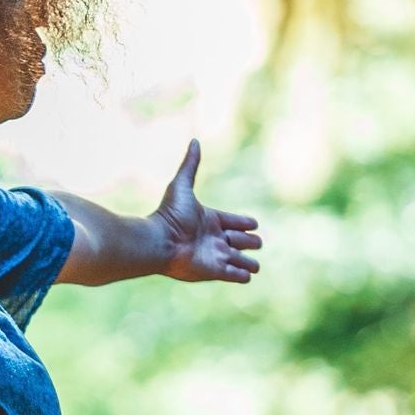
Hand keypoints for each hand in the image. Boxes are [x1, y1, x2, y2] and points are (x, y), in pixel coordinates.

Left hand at [155, 140, 259, 284]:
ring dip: (247, 262)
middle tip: (256, 242)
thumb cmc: (169, 215)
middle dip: (250, 242)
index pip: (233, 221)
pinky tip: (247, 274)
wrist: (159, 241)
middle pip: (239, 241)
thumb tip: (194, 140)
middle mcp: (213, 238)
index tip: (253, 224)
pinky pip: (232, 275)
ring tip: (254, 265)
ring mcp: (215, 256)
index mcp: (209, 220)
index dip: (244, 223)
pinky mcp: (214, 271)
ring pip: (238, 260)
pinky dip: (241, 275)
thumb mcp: (182, 186)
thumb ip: (190, 165)